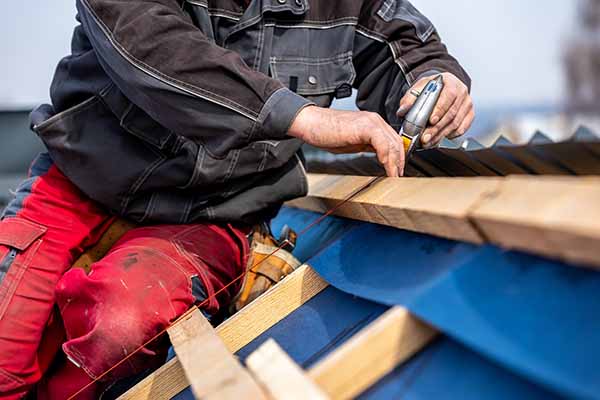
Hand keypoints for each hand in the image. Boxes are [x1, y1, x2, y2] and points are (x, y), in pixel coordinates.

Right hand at [289, 106, 404, 176]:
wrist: (312, 124)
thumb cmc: (327, 132)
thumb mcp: (353, 142)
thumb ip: (367, 146)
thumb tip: (379, 156)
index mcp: (372, 122)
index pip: (393, 139)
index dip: (398, 156)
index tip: (397, 170)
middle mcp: (375, 120)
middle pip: (396, 142)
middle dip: (399, 161)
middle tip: (398, 176)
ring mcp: (371, 122)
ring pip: (393, 143)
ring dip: (395, 162)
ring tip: (394, 176)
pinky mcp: (365, 127)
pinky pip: (383, 144)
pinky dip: (387, 158)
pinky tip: (386, 168)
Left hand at [397, 72, 473, 147]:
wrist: (443, 87)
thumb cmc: (432, 88)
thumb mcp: (419, 88)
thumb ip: (409, 99)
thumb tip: (402, 111)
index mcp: (451, 82)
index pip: (448, 96)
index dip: (440, 110)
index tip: (431, 121)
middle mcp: (462, 92)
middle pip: (451, 113)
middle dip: (437, 128)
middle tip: (425, 138)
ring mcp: (467, 104)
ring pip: (456, 124)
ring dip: (441, 135)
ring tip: (428, 142)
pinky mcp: (469, 115)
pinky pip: (461, 129)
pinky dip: (450, 136)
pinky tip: (439, 138)